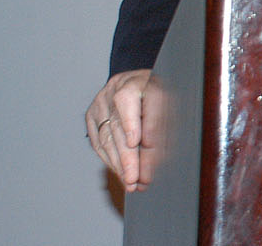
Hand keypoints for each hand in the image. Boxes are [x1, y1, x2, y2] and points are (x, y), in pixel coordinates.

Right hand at [85, 69, 153, 190]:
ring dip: (118, 164)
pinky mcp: (92, 115)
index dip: (130, 123)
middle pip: (117, 126)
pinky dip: (109, 160)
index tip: (135, 143)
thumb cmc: (160, 93)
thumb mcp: (169, 101)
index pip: (128, 100)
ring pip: (106, 138)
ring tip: (131, 182)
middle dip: (127, 157)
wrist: (144, 81)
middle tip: (135, 178)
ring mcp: (101, 102)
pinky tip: (120, 172)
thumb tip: (151, 149)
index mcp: (137, 80)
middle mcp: (115, 88)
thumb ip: (160, 123)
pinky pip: (98, 142)